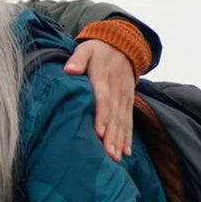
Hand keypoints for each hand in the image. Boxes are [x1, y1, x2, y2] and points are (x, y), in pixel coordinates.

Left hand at [63, 38, 135, 159]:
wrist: (122, 44)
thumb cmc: (98, 49)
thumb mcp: (86, 49)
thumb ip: (78, 59)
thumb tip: (70, 70)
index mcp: (103, 78)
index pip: (103, 99)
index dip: (102, 116)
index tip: (100, 132)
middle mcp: (116, 90)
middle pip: (114, 115)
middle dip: (112, 136)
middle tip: (109, 154)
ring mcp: (124, 97)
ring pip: (123, 121)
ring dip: (120, 140)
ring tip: (116, 157)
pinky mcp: (128, 102)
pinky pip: (129, 121)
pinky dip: (128, 137)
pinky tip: (126, 152)